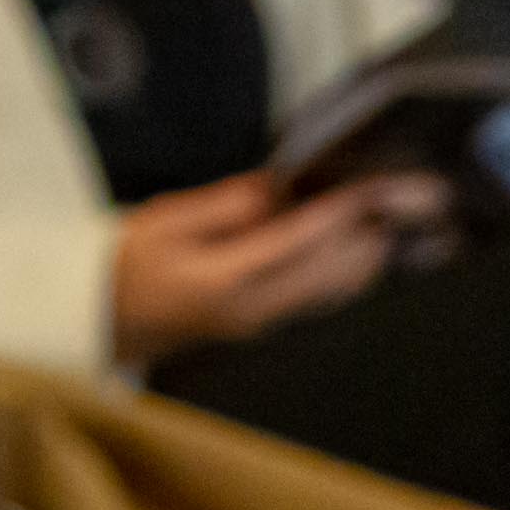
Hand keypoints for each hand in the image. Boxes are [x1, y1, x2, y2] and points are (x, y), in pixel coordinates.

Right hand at [107, 173, 408, 361]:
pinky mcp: (267, 323)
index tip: (373, 187)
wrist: (105, 321)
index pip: (297, 244)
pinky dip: (348, 270)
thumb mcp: (165, 221)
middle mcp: (253, 310)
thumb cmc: (127, 265)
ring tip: (393, 214)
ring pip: (333, 291)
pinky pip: (319, 297)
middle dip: (369, 234)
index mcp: (223, 282)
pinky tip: (363, 242)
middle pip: (331, 273)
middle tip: (404, 197)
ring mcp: (264, 322)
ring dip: (367, 254)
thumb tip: (278, 189)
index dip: (341, 213)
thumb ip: (226, 206)